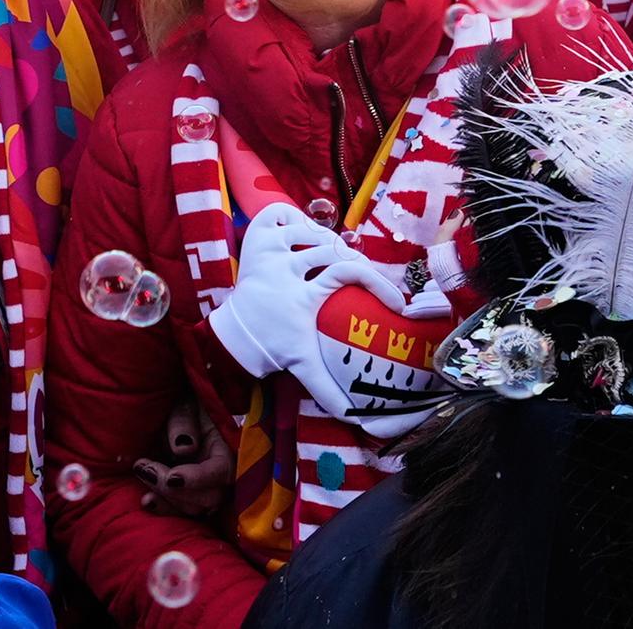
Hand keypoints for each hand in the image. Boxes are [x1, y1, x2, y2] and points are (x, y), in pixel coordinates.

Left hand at [135, 396, 230, 518]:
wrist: (179, 416)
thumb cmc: (186, 406)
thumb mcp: (185, 404)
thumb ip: (183, 422)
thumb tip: (183, 448)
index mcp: (227, 449)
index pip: (221, 471)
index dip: (198, 478)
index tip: (172, 476)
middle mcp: (222, 475)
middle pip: (209, 497)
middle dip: (174, 489)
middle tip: (145, 467)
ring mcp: (208, 489)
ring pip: (195, 509)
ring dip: (166, 499)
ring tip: (142, 473)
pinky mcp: (191, 497)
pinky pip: (182, 512)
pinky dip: (164, 509)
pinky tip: (147, 501)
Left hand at [205, 204, 406, 420]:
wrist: (236, 331)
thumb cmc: (276, 342)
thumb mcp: (304, 364)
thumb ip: (329, 389)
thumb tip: (357, 419)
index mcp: (300, 296)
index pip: (346, 274)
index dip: (377, 282)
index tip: (395, 302)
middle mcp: (284, 268)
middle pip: (332, 249)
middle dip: (354, 260)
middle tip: (366, 278)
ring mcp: (268, 249)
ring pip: (309, 229)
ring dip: (327, 240)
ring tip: (338, 258)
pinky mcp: (255, 236)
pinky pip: (280, 213)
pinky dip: (294, 218)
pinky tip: (304, 234)